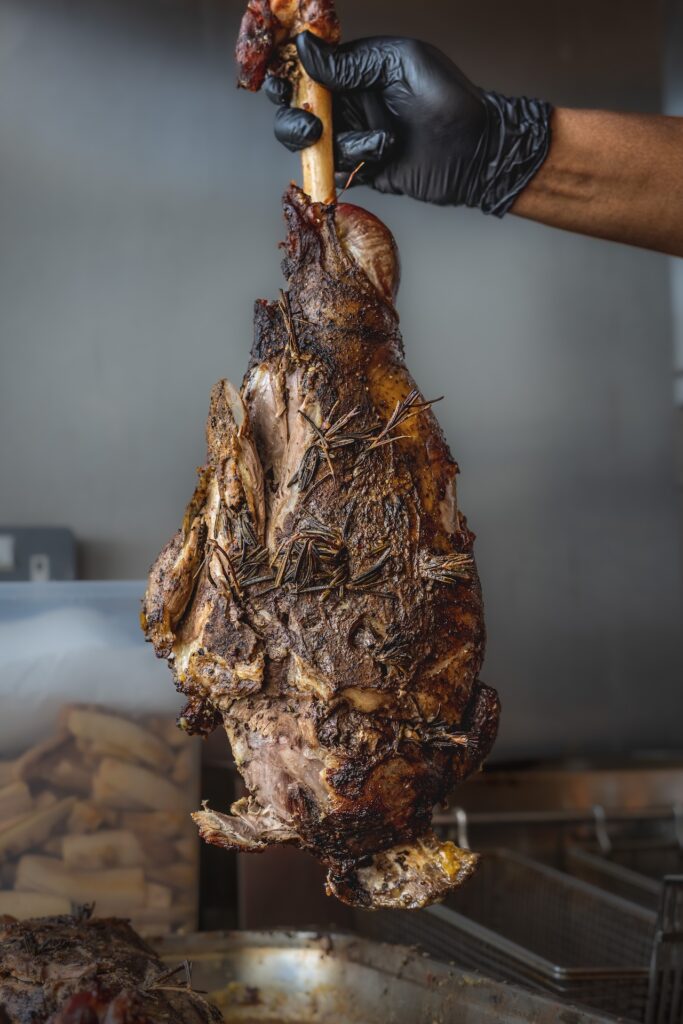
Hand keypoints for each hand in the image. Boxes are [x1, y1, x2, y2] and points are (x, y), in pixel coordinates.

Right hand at [265, 33, 551, 214]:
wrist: (477, 151)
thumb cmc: (451, 98)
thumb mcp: (402, 63)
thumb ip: (353, 62)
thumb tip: (306, 50)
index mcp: (356, 69)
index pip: (307, 69)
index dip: (286, 74)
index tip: (279, 82)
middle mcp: (351, 102)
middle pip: (298, 109)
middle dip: (295, 117)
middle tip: (313, 125)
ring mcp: (355, 137)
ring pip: (316, 144)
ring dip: (340, 144)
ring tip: (378, 141)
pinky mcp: (363, 169)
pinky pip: (338, 168)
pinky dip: (356, 162)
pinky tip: (384, 152)